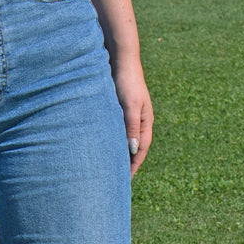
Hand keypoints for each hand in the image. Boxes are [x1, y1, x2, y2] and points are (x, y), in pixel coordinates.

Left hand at [113, 62, 153, 176]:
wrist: (120, 61)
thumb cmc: (126, 82)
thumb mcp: (129, 106)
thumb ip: (131, 127)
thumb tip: (132, 150)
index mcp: (144, 122)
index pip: (140, 151)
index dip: (133, 166)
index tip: (124, 182)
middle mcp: (137, 122)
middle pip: (132, 148)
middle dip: (125, 164)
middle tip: (114, 181)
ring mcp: (127, 117)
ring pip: (123, 141)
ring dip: (117, 155)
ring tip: (106, 169)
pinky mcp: (117, 112)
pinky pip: (114, 132)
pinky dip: (109, 143)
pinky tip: (99, 150)